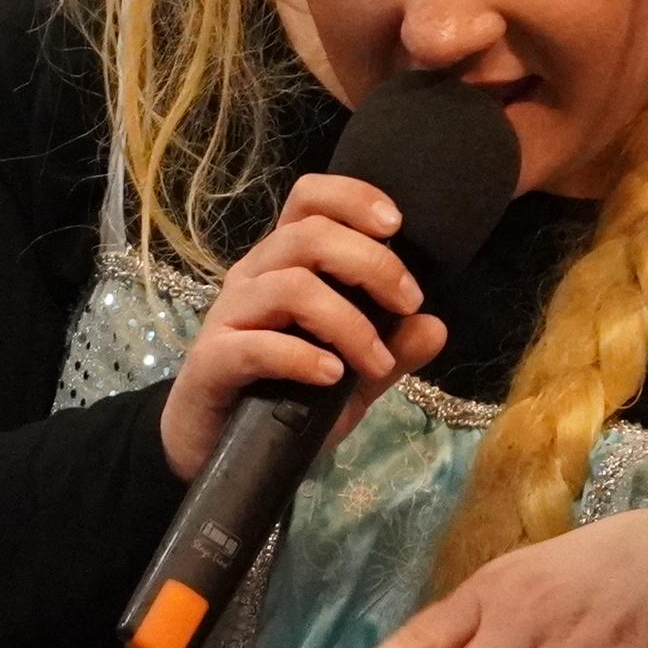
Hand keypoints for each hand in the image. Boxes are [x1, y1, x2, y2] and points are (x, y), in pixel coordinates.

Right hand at [160, 174, 452, 479]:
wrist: (214, 450)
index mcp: (283, 263)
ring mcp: (229, 316)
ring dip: (348, 323)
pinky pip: (259, 345)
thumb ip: (391, 352)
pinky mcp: (212, 360)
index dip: (352, 197)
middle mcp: (253, 277)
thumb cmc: (281, 399)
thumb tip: (435, 327)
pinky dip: (304, 358)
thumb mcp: (351, 378)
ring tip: (375, 362)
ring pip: (292, 287)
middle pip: (309, 235)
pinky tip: (332, 377)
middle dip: (372, 263)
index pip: (309, 200)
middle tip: (408, 304)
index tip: (396, 224)